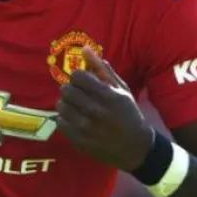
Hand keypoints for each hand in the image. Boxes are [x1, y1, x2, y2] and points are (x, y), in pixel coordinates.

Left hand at [55, 47, 153, 170]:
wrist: (135, 148)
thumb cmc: (128, 114)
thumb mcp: (121, 89)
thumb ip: (103, 69)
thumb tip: (85, 49)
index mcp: (108, 96)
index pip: (78, 76)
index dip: (78, 77)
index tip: (82, 82)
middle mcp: (96, 111)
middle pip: (66, 90)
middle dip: (70, 89)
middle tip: (77, 93)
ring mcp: (87, 128)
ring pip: (61, 106)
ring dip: (66, 104)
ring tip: (75, 106)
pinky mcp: (80, 141)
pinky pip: (61, 123)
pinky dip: (65, 119)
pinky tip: (75, 119)